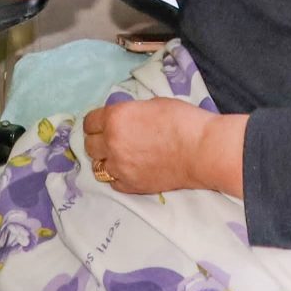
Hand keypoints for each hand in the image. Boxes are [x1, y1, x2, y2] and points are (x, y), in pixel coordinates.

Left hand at [80, 98, 214, 193]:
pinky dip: (118, 176)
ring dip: (106, 160)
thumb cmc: (182, 120)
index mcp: (115, 118)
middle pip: (90, 145)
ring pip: (98, 166)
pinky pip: (113, 182)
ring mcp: (120, 167)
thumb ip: (130, 113)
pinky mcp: (131, 186)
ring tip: (121, 157)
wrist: (201, 150)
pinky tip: (131, 170)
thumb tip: (124, 119)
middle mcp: (112, 143)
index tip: (102, 125)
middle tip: (111, 140)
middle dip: (98, 141)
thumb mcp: (151, 104)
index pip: (89, 122)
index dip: (96, 123)